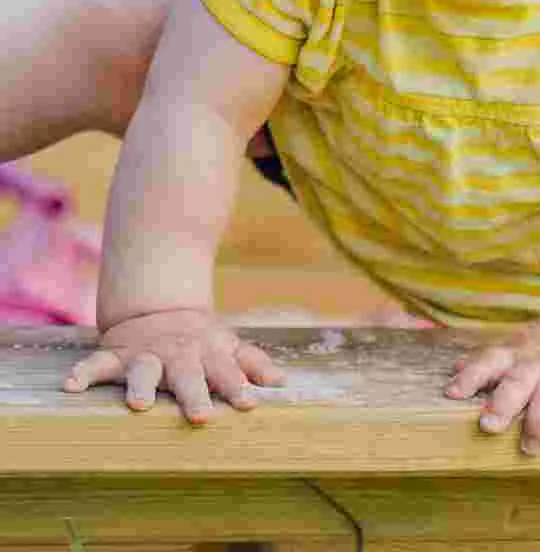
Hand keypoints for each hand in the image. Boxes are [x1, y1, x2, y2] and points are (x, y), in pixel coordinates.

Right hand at [62, 308, 285, 422]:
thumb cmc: (201, 340)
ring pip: (142, 370)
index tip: (249, 404)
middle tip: (200, 416)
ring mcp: (145, 354)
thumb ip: (252, 362)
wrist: (159, 309)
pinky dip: (82, 374)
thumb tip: (281, 382)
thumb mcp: (227, 346)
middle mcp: (178, 355)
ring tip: (137, 405)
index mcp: (208, 354)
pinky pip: (95, 364)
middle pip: (188, 375)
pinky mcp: (115, 355)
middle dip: (195, 393)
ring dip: (140, 386)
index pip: (227, 371)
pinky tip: (70, 387)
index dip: (238, 386)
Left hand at [444, 314, 539, 453]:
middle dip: (503, 402)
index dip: (471, 376)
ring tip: (530, 447)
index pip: (490, 360)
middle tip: (488, 424)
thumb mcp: (522, 344)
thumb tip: (455, 368)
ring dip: (539, 421)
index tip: (452, 393)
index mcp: (518, 353)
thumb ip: (492, 359)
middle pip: (518, 380)